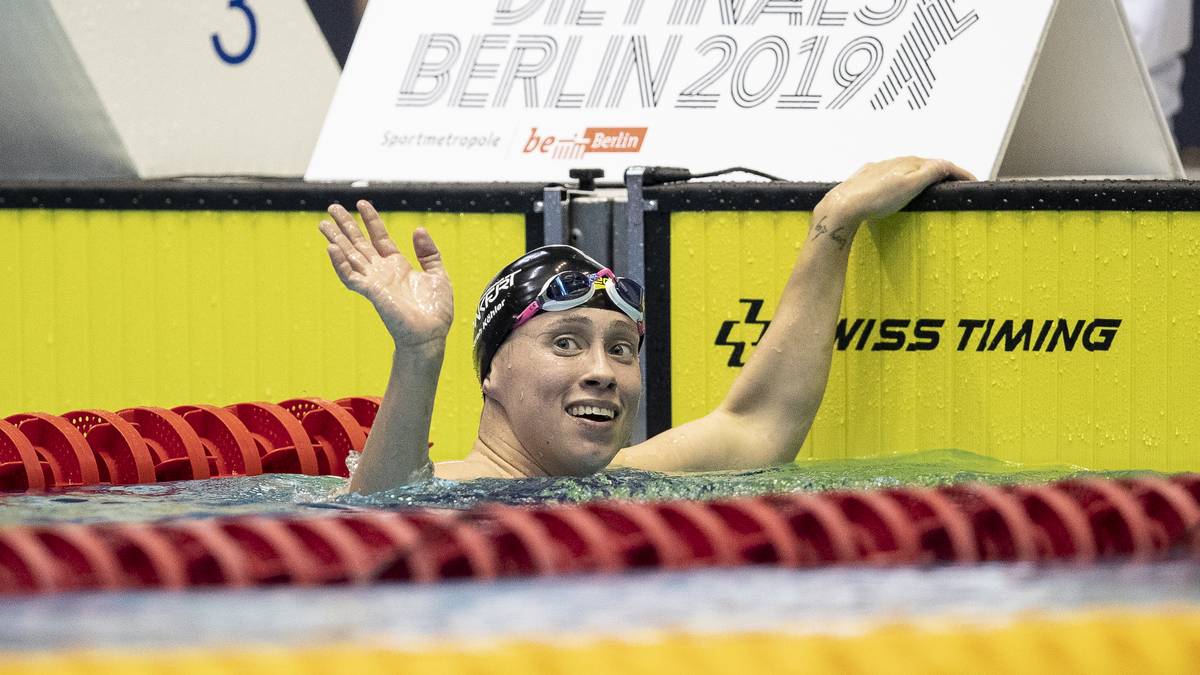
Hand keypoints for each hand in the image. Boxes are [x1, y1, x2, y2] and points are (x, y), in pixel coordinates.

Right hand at [319, 201, 452, 349]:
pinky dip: (340, 263)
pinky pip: (351, 276)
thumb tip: (418, 229)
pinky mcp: (371, 292)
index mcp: (398, 266)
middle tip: (332, 207)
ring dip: (336, 240)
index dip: (371, 220)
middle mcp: (382, 272)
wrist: (431, 335)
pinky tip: (331, 249)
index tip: (362, 203)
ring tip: (323, 223)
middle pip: (359, 243)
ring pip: (350, 256)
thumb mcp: (438, 274)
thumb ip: (428, 252)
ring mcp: (374, 281)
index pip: (380, 237)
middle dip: (346, 225)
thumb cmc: (435, 311)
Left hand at [818, 157, 974, 231]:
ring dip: (923, 174)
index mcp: (909, 163)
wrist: (843, 206)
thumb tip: (947, 165)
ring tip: (932, 185)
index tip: (972, 181)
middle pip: (925, 164)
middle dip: (943, 172)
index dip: (959, 172)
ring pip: (907, 169)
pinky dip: (903, 180)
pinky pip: (891, 176)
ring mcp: (880, 170)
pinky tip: (899, 188)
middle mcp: (895, 162)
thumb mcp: (911, 185)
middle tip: (955, 183)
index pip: (942, 164)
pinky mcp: (866, 179)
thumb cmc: (875, 198)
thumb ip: (930, 173)